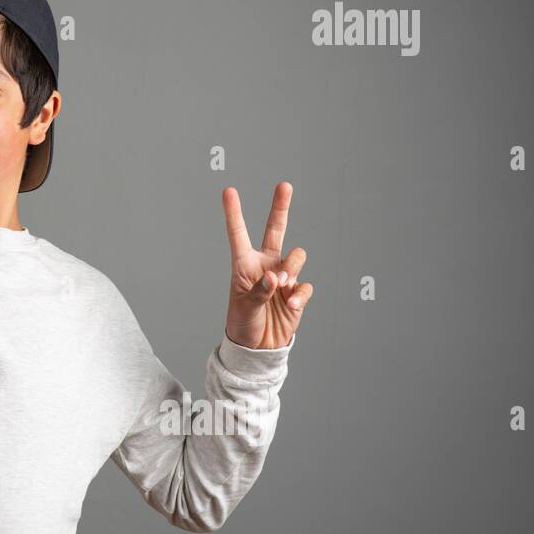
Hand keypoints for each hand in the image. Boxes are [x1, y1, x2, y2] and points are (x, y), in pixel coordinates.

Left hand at [221, 181, 311, 349]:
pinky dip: (300, 294)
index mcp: (244, 265)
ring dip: (292, 266)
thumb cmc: (243, 324)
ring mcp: (283, 277)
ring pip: (296, 256)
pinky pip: (305, 285)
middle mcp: (265, 265)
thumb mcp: (245, 307)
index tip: (228, 190)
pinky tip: (290, 305)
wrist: (258, 347)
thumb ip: (259, 291)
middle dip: (280, 207)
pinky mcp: (297, 292)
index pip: (239, 234)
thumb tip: (276, 276)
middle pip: (275, 230)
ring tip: (282, 284)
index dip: (234, 212)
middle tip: (284, 185)